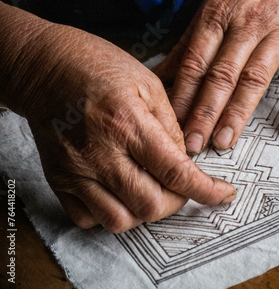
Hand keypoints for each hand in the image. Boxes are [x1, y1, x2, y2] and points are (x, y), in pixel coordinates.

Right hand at [1, 7, 235, 232]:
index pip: (175, 172)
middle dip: (176, 202)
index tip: (223, 194)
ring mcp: (76, 171)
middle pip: (149, 205)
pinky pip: (87, 219)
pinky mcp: (58, 180)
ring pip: (119, 221)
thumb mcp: (148, 83)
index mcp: (128, 123)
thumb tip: (186, 160)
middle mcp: (100, 153)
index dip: (206, 190)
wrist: (46, 68)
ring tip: (151, 189)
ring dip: (144, 212)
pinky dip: (111, 213)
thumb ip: (171, 126)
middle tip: (181, 185)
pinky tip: (121, 191)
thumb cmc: (98, 67)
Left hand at [154, 0, 278, 153]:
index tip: (172, 126)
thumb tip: (162, 74)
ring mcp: (278, 33)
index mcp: (218, 15)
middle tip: (194, 144)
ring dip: (239, 112)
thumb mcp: (212, 4)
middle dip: (205, 113)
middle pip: (222, 75)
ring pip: (255, 78)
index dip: (183, 97)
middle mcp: (247, 24)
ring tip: (225, 141)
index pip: (196, 63)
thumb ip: (188, 42)